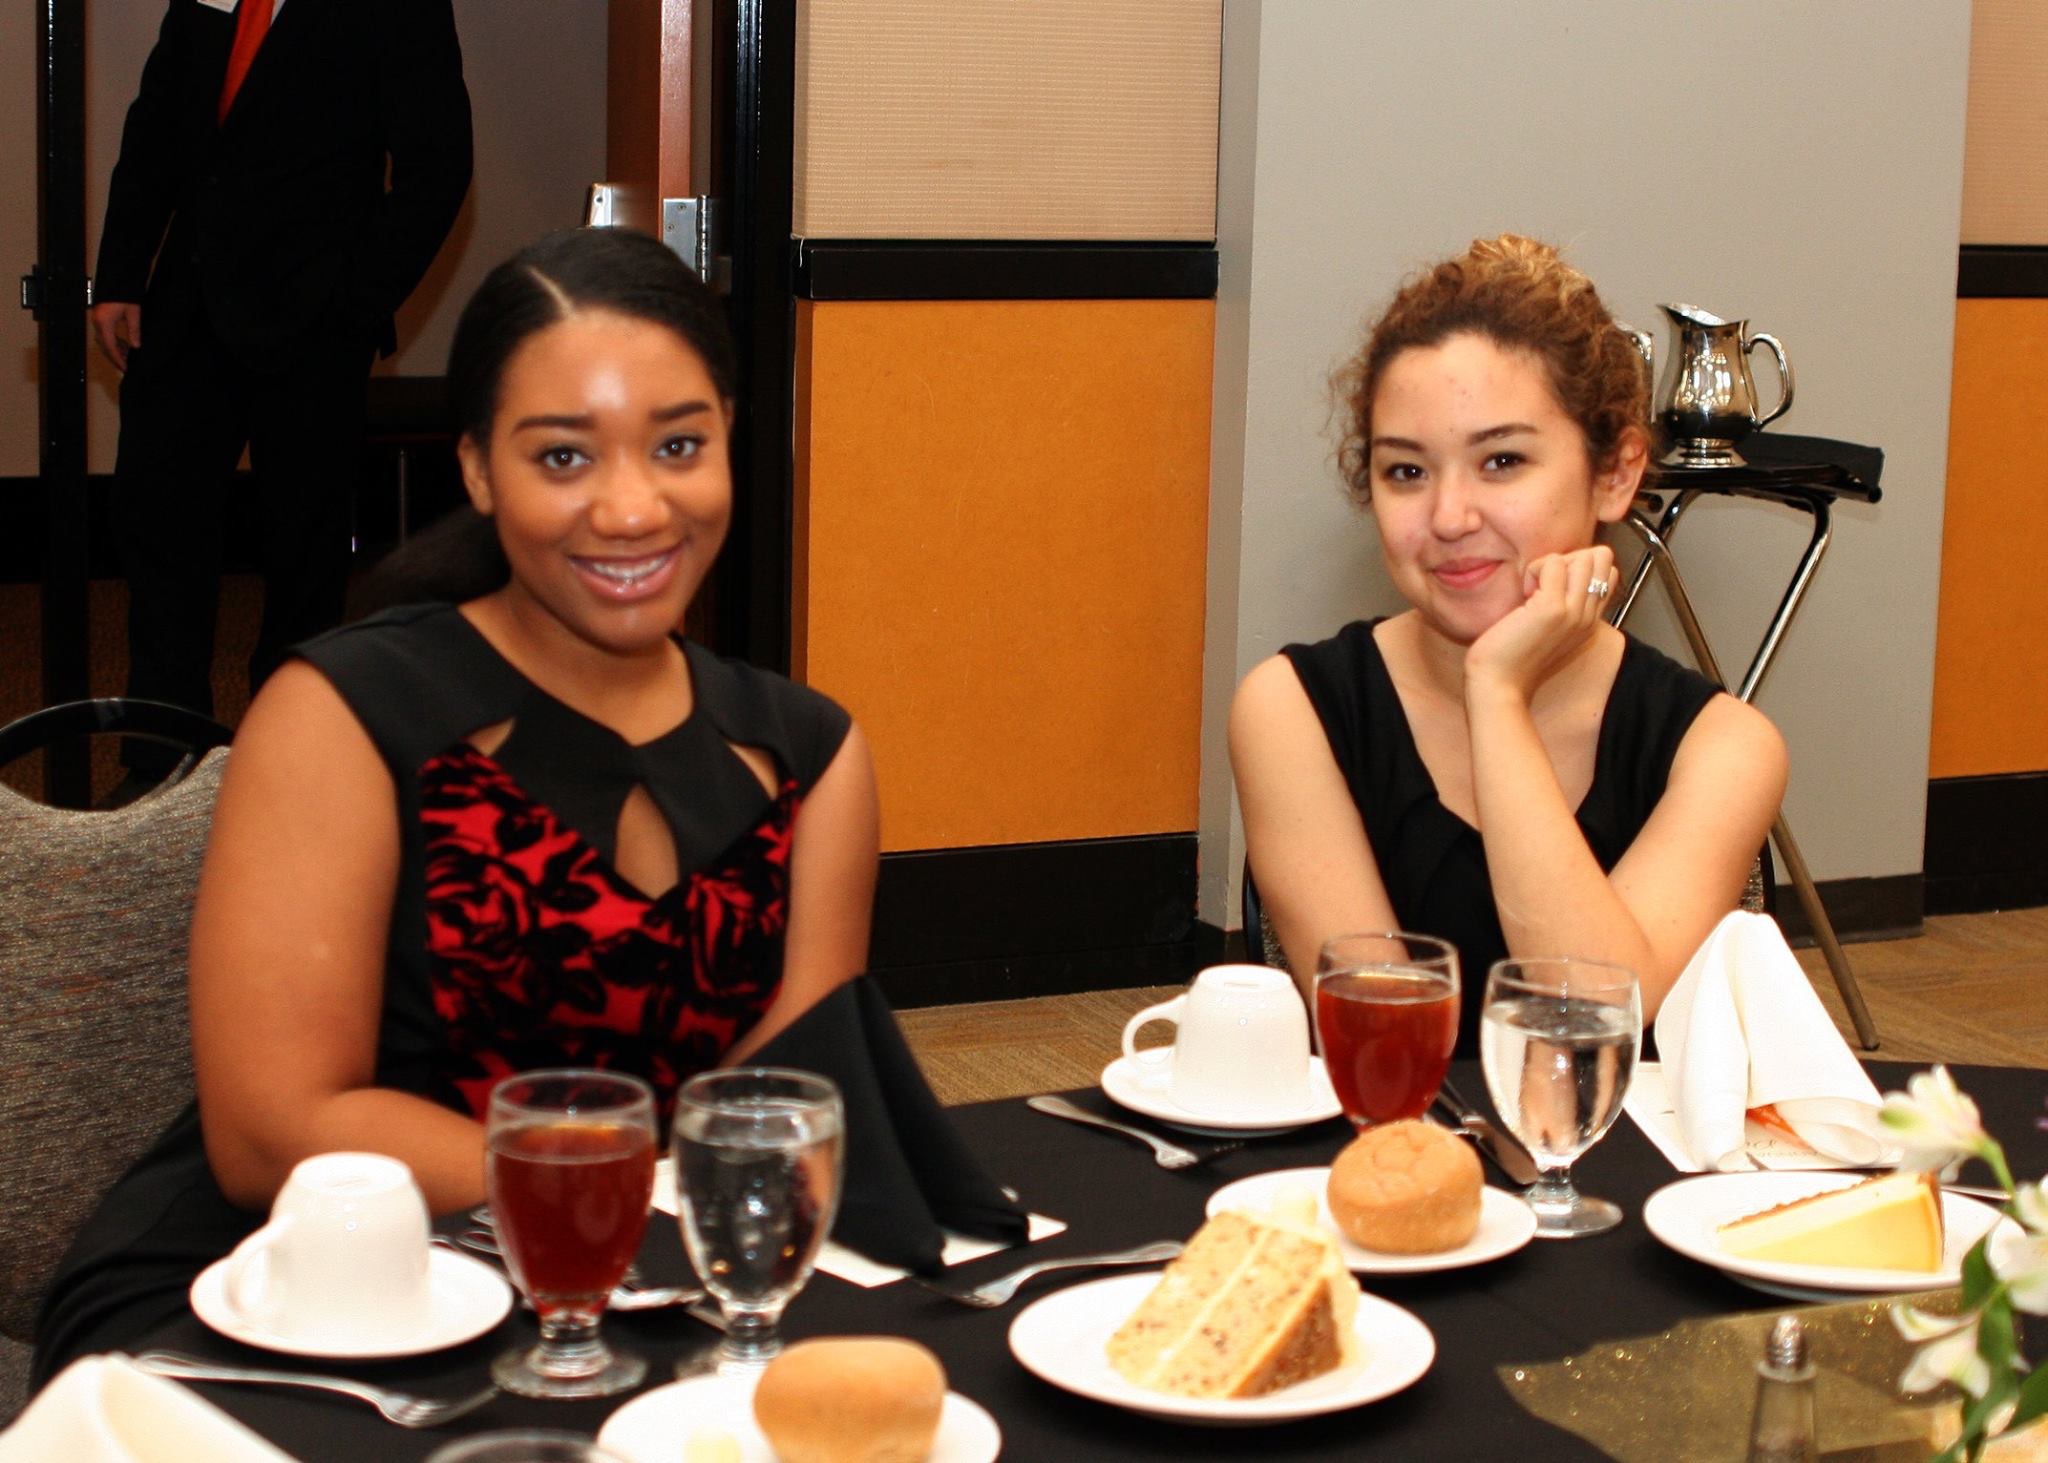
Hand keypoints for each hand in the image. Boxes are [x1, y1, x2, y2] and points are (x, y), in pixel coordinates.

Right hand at [90, 300, 141, 371]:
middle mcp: (97, 323)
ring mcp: (97, 320)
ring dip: (115, 350)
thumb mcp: (133, 313)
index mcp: (104, 323)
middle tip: (126, 367)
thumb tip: (135, 347)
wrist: (117, 279)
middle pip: (104, 346)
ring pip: (104, 341)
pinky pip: (105, 334)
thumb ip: (134, 331)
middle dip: (115, 357)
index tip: (125, 368)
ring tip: (127, 357)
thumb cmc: (125, 294)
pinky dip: (113, 342)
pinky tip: (124, 346)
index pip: (110, 347)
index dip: (118, 359)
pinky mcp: (100, 318)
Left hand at [1464, 546, 1616, 702]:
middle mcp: (1588, 617)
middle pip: (1601, 558)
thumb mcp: (1545, 627)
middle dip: (1569, 559)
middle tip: (1542, 584)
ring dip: (1551, 564)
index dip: (1577, 567)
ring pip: (1584, 557)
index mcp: (1589, 623)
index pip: (1606, 572)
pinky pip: (1554, 562)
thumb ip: (1559, 602)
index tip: (1550, 588)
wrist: (1498, 685)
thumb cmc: (1510, 657)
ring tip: (1532, 591)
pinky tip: (1523, 596)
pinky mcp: (1554, 608)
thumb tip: (1556, 570)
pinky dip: (1534, 570)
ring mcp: (1575, 612)